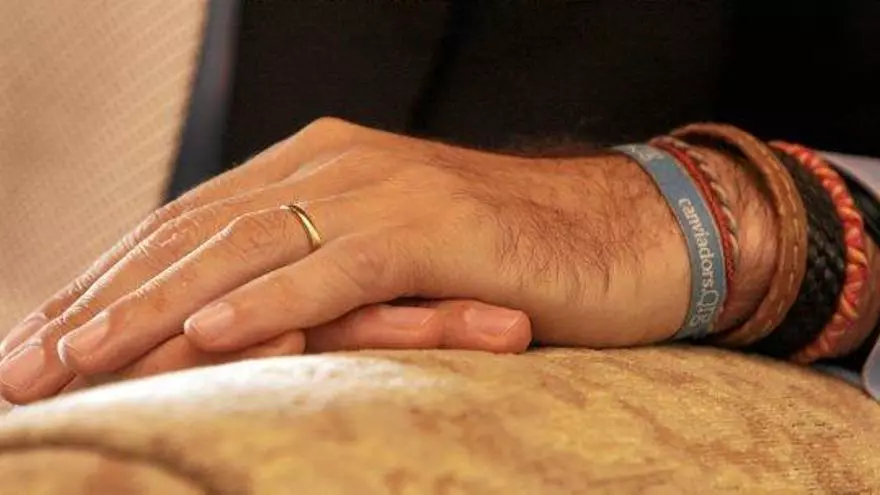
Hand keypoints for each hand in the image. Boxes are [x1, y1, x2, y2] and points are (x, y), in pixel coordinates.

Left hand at [0, 118, 772, 403]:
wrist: (613, 237)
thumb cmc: (494, 264)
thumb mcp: (379, 272)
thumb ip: (305, 282)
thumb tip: (220, 329)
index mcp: (312, 173)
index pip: (184, 229)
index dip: (102, 286)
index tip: (39, 344)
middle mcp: (332, 166)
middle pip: (193, 235)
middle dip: (99, 302)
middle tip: (23, 368)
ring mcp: (381, 188)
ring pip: (246, 247)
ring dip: (156, 306)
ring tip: (79, 357)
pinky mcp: (433, 223)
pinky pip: (337, 266)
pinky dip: (273, 300)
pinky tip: (213, 334)